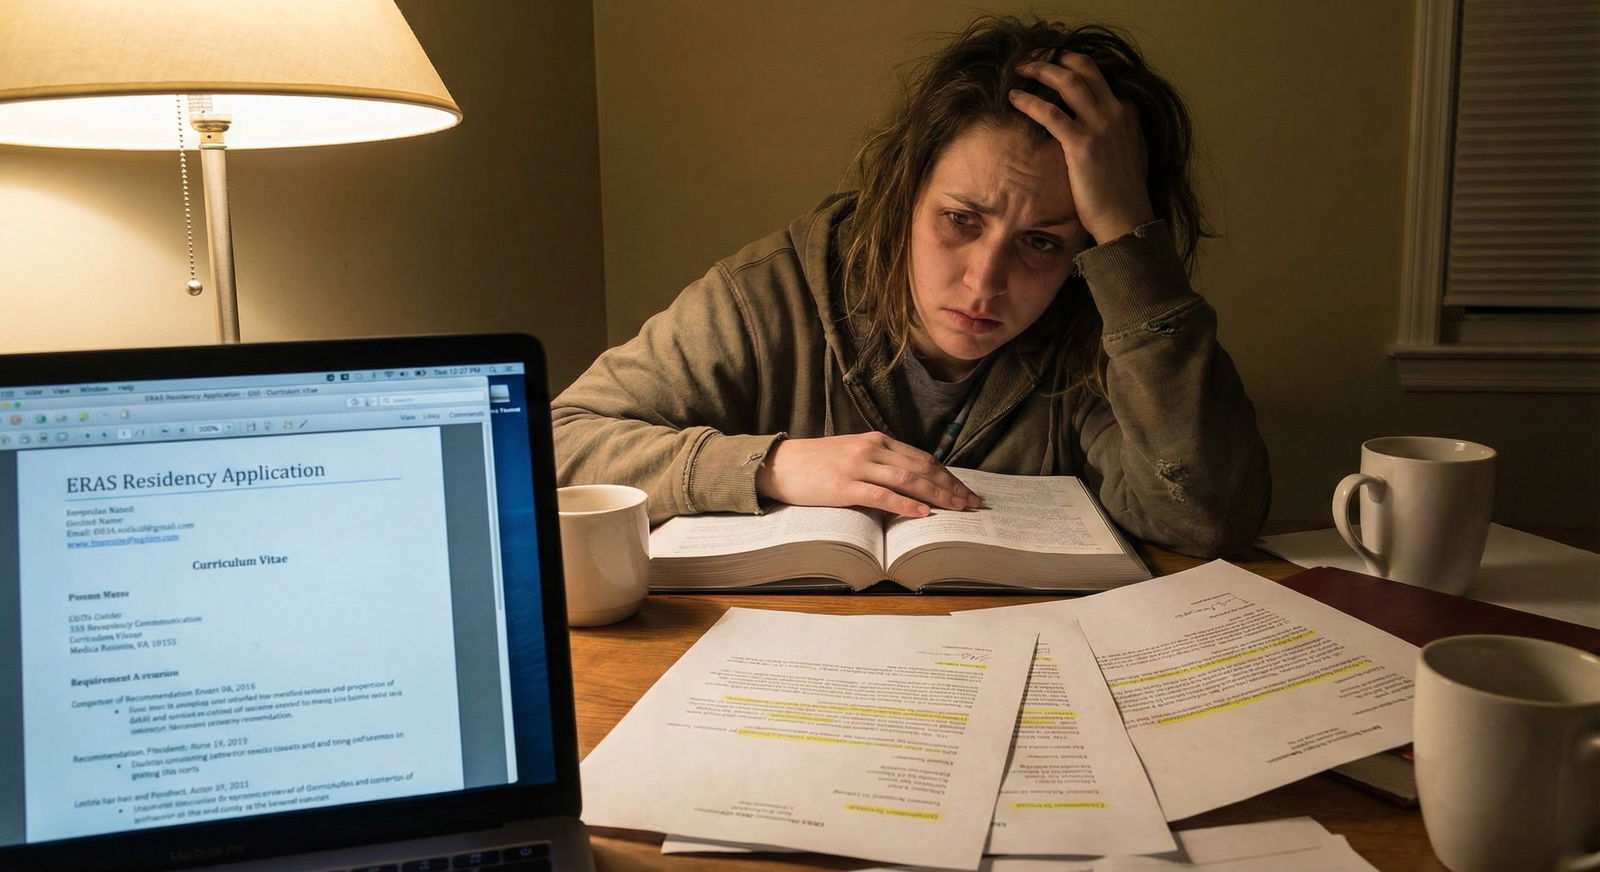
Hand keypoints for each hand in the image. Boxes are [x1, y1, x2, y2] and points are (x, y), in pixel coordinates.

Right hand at [755, 432, 981, 516]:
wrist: (779, 464)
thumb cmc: (815, 463)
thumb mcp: (852, 453)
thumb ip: (880, 462)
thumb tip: (910, 481)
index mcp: (877, 440)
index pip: (923, 458)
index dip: (948, 476)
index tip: (966, 491)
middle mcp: (872, 449)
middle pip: (922, 468)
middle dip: (951, 487)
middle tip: (972, 504)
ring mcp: (858, 466)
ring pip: (908, 480)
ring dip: (937, 496)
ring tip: (957, 509)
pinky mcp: (844, 486)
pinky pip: (881, 495)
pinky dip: (905, 504)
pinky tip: (923, 513)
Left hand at [1009, 53, 1155, 243]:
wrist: (1126, 218)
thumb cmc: (1122, 192)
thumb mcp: (1127, 152)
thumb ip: (1115, 131)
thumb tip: (1098, 126)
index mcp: (1126, 112)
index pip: (1097, 77)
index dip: (1072, 66)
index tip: (1052, 64)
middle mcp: (1116, 112)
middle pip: (1084, 69)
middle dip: (1056, 56)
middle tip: (1034, 57)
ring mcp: (1101, 126)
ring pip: (1068, 82)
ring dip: (1041, 69)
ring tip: (1021, 68)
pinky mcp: (1082, 144)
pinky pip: (1050, 113)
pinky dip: (1030, 101)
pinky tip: (1014, 97)